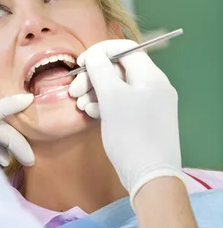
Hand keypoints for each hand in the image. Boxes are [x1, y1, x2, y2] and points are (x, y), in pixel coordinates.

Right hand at [69, 39, 184, 201]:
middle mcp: (154, 87)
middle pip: (119, 69)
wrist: (151, 178)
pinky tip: (92, 113)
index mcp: (151, 76)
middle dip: (94, 76)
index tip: (81, 63)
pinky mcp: (144, 121)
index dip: (100, 52)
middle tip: (74, 90)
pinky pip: (122, 104)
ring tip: (81, 105)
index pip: (125, 50)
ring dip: (96, 92)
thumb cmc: (131, 134)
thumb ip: (101, 70)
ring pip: (118, 88)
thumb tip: (95, 54)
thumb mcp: (112, 97)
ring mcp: (150, 105)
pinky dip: (105, 105)